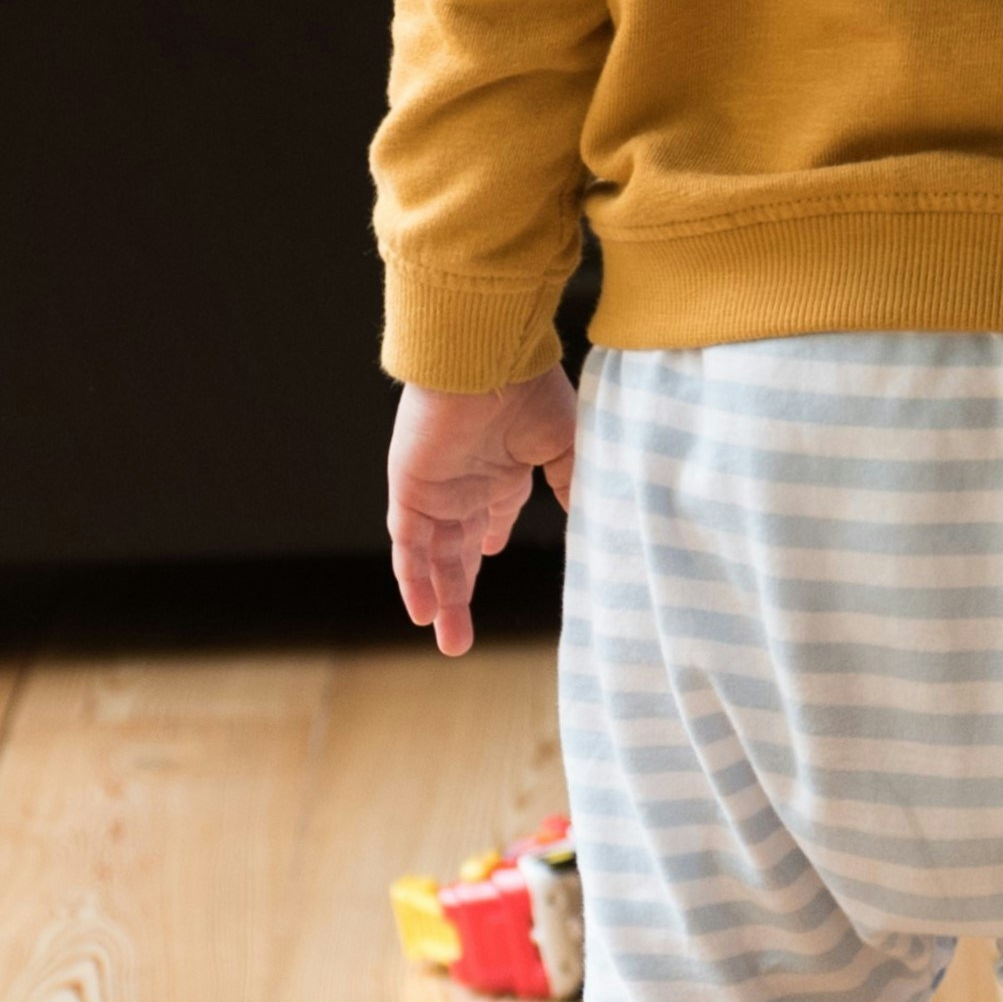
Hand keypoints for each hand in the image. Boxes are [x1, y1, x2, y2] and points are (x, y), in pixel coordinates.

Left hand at [386, 365, 578, 653]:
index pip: (491, 514)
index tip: (490, 558)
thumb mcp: (568, 445)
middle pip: (458, 550)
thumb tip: (594, 524)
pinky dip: (414, 579)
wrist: (485, 358)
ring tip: (451, 642)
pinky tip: (422, 612)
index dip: (487, 542)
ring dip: (441, 599)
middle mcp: (466, 483)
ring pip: (433, 556)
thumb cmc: (530, 390)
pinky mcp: (411, 491)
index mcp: (501, 468)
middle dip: (460, 593)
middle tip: (462, 639)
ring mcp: (437, 489)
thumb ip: (573, 485)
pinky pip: (408, 545)